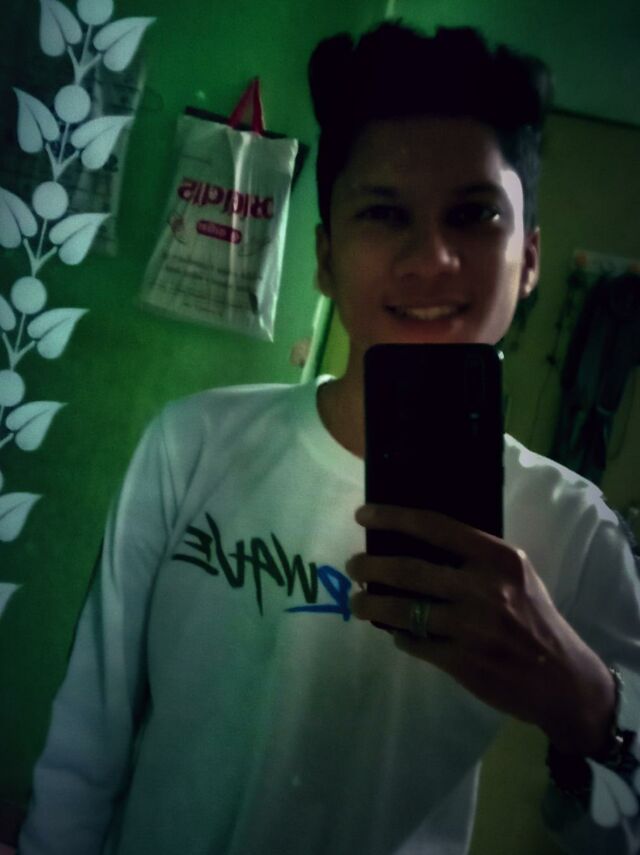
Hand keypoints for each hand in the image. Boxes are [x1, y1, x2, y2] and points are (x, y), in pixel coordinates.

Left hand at [347, 503, 615, 756]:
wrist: (563, 678)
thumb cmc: (536, 618)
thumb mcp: (516, 575)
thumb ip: (476, 558)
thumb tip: (417, 544)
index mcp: (498, 558)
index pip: (435, 527)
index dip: (393, 518)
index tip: (363, 515)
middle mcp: (485, 589)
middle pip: (409, 570)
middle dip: (370, 567)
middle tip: (353, 566)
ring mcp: (472, 627)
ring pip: (404, 611)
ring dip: (372, 605)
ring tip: (358, 602)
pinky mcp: (463, 662)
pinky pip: (416, 643)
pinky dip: (400, 637)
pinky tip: (397, 634)